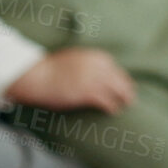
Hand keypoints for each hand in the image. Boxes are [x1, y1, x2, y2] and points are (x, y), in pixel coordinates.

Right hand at [5, 49, 135, 113]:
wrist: (37, 75)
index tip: (123, 87)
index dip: (121, 80)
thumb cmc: (51, 69)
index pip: (117, 69)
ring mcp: (94, 80)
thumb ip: (90, 63)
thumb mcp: (74, 59)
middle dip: (126, 91)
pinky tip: (112, 111)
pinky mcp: (88, 93)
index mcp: (96, 56)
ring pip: (118, 92)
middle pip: (121, 81)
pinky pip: (107, 102)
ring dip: (123, 100)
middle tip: (129, 99)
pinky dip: (111, 107)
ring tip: (124, 106)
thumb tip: (99, 72)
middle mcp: (98, 66)